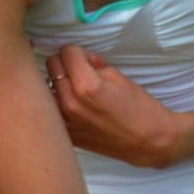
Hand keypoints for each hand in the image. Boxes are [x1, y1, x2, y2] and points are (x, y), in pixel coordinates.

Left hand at [46, 45, 180, 167]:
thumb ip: (94, 65)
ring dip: (59, 81)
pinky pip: (52, 109)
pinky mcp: (66, 134)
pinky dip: (58, 101)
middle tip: (81, 70)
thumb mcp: (118, 76)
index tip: (88, 59)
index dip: (79, 51)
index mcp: (86, 86)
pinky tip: (73, 104)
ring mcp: (65, 122)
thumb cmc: (139, 107)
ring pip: (46, 86)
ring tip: (75, 87)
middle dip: (66, 62)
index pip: (67, 51)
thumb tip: (81, 61)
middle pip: (52, 65)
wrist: (147, 142)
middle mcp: (69, 103)